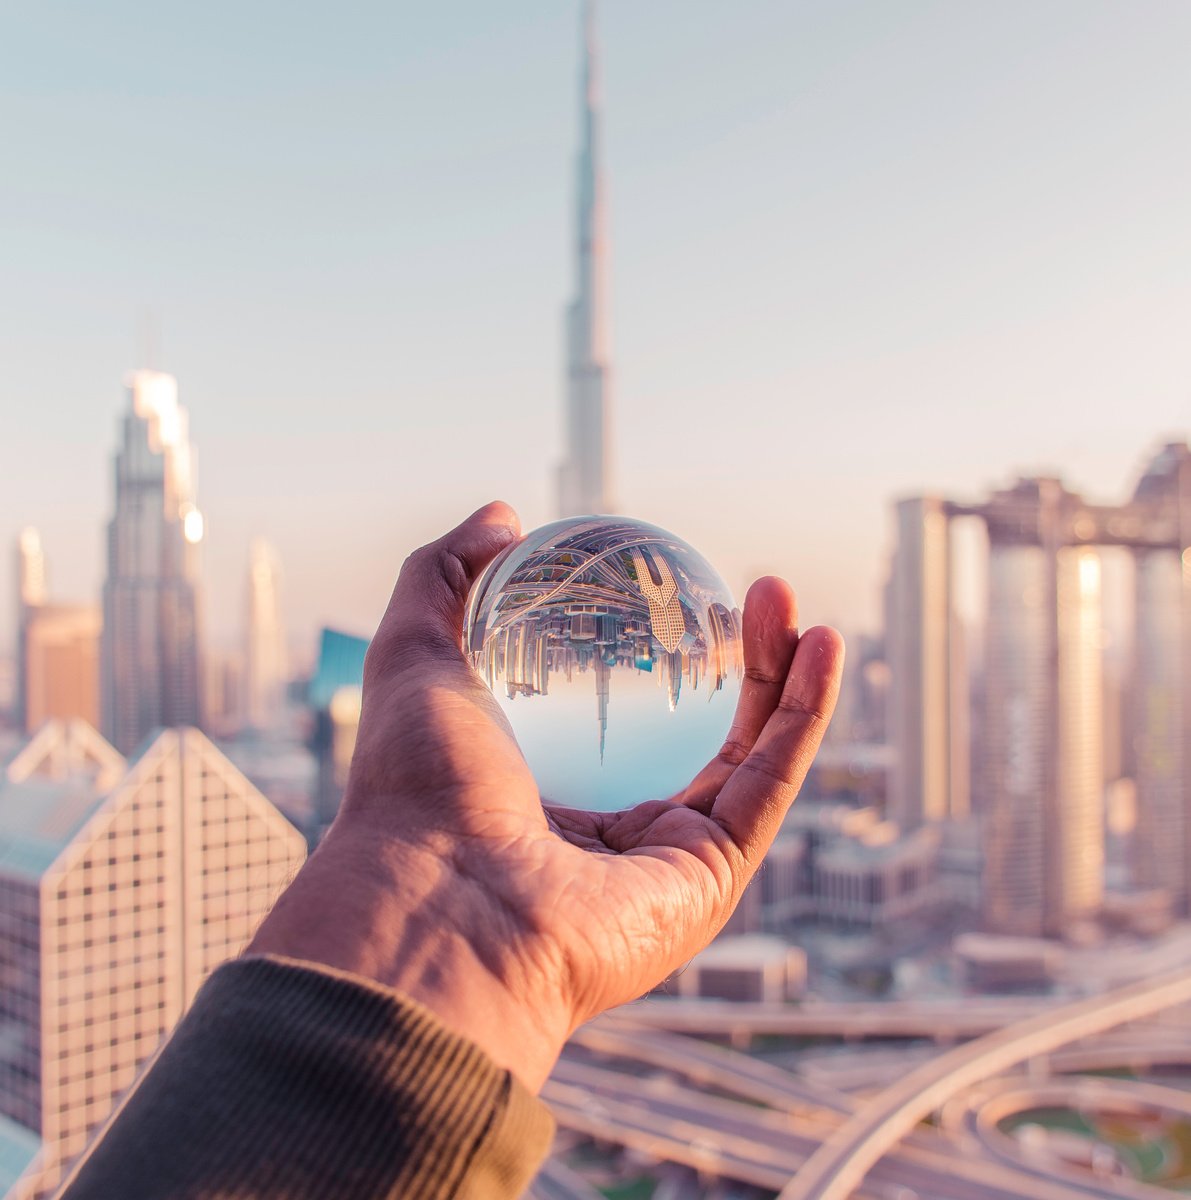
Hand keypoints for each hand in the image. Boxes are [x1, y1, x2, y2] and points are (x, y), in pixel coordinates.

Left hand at [249, 502, 843, 1089]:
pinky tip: (820, 643)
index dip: (651, 647)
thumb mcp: (414, 652)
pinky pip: (770, 781)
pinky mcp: (712, 877)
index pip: (615, 709)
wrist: (440, 899)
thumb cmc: (416, 785)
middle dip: (730, 658)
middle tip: (744, 589)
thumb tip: (501, 516)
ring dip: (779, 676)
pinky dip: (804, 714)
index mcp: (543, 785)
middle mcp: (607, 828)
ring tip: (786, 597)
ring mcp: (663, 858)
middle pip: (693, 729)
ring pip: (745, 753)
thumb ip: (445, 576)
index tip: (669, 583)